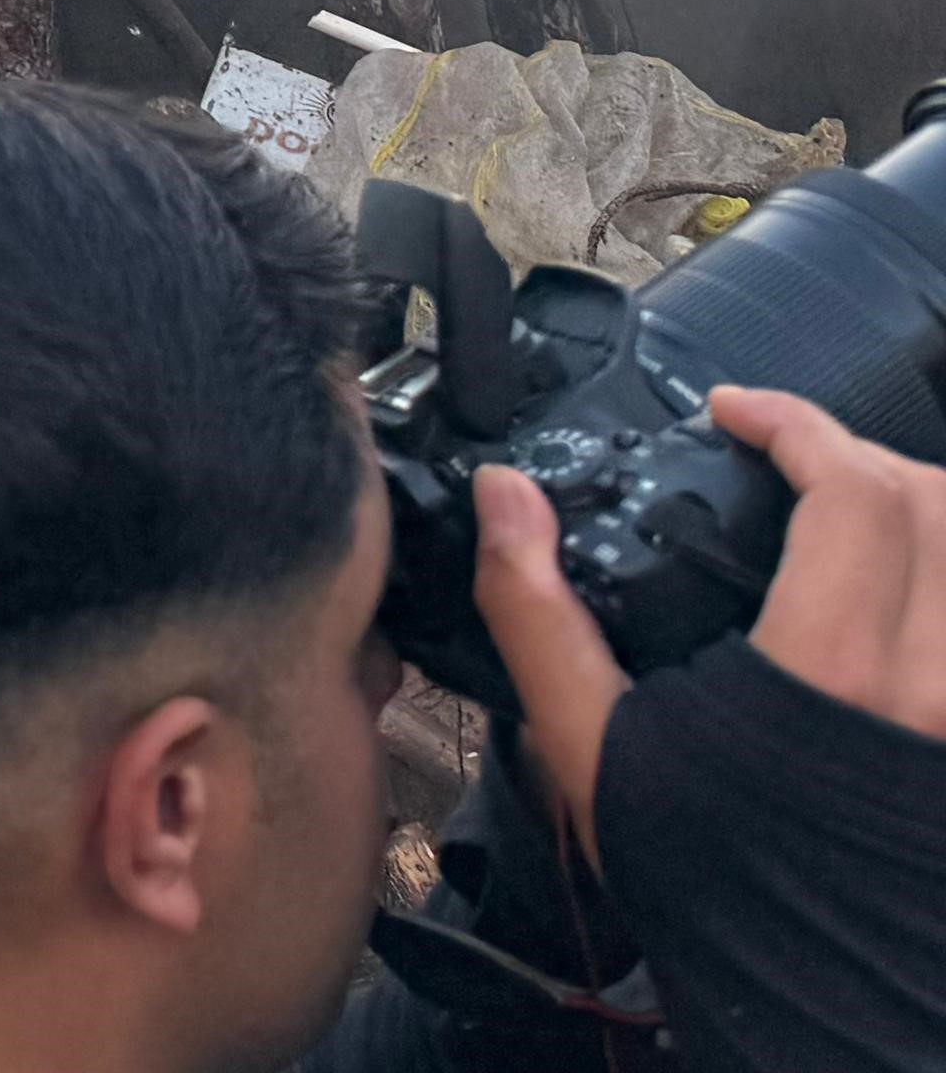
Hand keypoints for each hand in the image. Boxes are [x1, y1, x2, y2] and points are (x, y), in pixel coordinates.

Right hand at [476, 382, 945, 843]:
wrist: (810, 994)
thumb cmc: (708, 877)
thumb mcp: (596, 748)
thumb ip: (542, 613)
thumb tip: (504, 497)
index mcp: (830, 667)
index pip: (853, 490)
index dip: (796, 423)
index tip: (738, 411)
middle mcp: (927, 682)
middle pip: (939, 507)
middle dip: (866, 458)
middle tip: (795, 460)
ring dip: (923, 516)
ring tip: (853, 519)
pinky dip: (940, 585)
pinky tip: (895, 599)